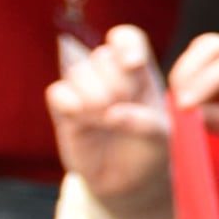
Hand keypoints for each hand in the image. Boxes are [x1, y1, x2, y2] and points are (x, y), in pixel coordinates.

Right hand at [48, 26, 174, 218]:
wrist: (129, 180)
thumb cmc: (150, 150)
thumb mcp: (161, 136)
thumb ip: (146, 121)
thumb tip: (113, 113)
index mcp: (138, 73)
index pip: (126, 38)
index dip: (125, 43)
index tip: (133, 64)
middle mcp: (109, 76)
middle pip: (102, 55)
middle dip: (116, 81)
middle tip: (124, 105)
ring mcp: (85, 91)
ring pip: (78, 71)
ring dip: (94, 94)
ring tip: (105, 118)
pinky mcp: (64, 110)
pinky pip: (57, 92)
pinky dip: (71, 103)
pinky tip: (83, 118)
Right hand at [170, 33, 218, 197]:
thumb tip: (186, 112)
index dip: (205, 82)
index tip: (183, 107)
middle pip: (217, 48)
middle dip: (190, 71)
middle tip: (176, 104)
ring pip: (206, 60)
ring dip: (188, 79)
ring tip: (178, 110)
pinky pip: (206, 81)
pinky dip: (192, 93)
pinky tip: (183, 113)